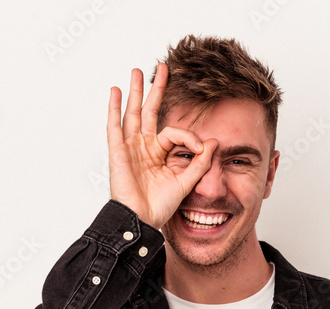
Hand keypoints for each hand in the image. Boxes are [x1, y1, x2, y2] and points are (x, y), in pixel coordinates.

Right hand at [107, 64, 216, 228]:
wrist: (143, 221)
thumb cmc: (160, 207)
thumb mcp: (187, 182)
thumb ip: (201, 162)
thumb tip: (216, 141)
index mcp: (159, 154)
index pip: (174, 132)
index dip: (190, 137)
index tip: (202, 148)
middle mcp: (143, 148)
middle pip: (149, 112)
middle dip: (156, 89)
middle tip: (162, 67)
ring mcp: (129, 148)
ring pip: (132, 113)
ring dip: (135, 91)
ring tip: (137, 71)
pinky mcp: (117, 153)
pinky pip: (115, 126)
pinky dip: (114, 108)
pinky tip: (115, 91)